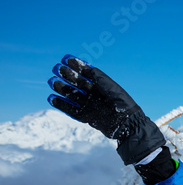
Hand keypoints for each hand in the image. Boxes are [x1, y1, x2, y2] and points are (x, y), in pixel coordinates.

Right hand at [48, 55, 164, 164]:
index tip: (66, 59)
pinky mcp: (86, 117)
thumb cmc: (123, 105)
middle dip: (67, 76)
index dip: (77, 66)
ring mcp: (90, 105)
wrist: (127, 125)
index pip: (87, 74)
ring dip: (62, 89)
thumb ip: (101, 80)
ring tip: (52, 82)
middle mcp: (95, 95)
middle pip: (78, 84)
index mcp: (102, 86)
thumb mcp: (113, 90)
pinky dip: (62, 105)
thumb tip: (89, 69)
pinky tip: (52, 98)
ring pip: (73, 96)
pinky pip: (71, 110)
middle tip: (57, 69)